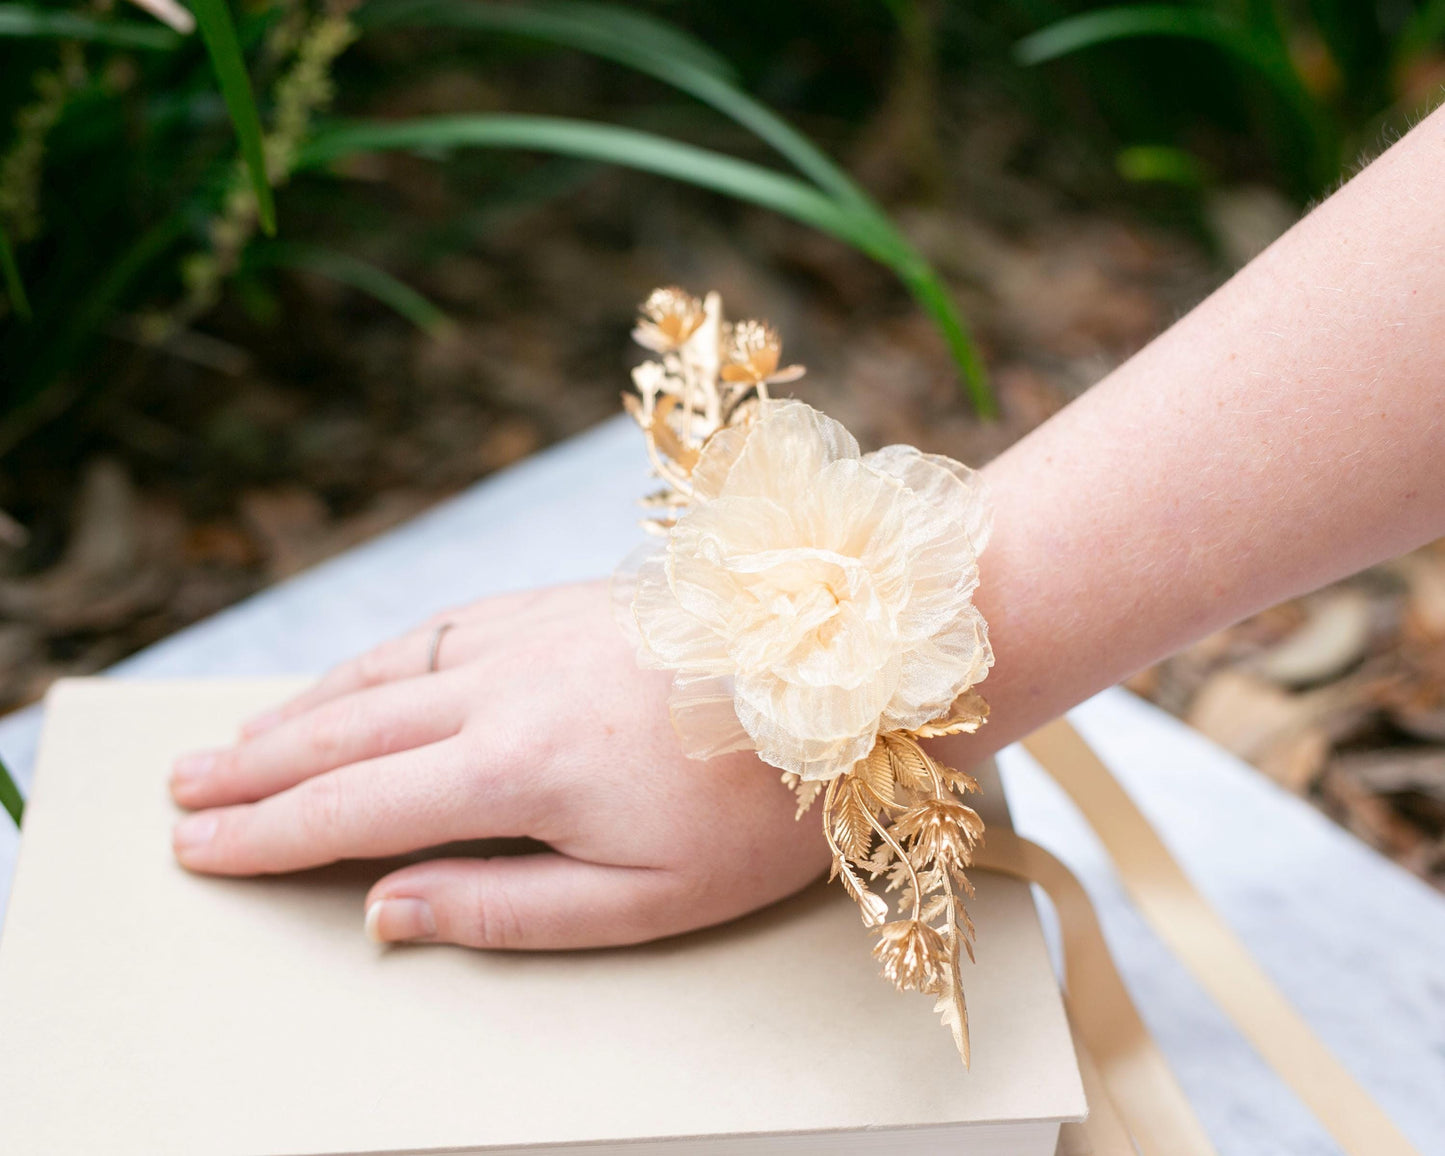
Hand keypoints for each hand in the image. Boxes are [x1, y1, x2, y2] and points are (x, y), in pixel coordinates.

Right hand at [169, 582, 831, 949]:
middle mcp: (505, 687)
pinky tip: (365, 670)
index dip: (266, 834)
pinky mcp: (569, 603)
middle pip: (349, 734)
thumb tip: (385, 910)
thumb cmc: (765, 804)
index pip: (353, 810)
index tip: (198, 848)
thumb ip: (504, 907)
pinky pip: (445, 625)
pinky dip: (383, 655)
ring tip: (241, 738)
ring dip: (304, 708)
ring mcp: (535, 633)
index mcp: (516, 770)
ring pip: (386, 672)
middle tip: (182, 792)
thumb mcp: (645, 898)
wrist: (852, 671)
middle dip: (257, 768)